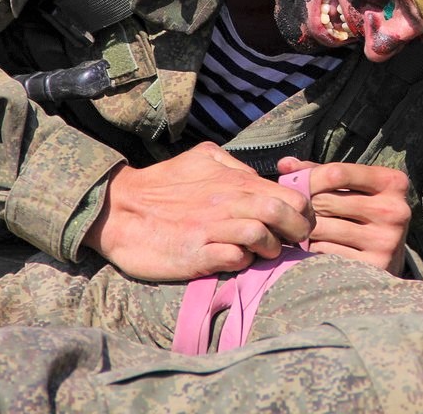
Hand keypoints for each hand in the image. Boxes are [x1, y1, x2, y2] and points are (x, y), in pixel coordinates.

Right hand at [83, 143, 312, 280]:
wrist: (119, 210)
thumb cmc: (164, 185)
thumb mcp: (202, 158)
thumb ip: (235, 166)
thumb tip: (261, 178)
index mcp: (234, 180)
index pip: (289, 194)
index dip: (303, 212)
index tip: (300, 224)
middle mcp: (227, 202)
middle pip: (284, 213)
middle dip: (298, 232)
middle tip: (293, 243)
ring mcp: (211, 228)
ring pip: (262, 235)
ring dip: (270, 249)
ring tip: (263, 253)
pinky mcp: (196, 254)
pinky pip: (234, 259)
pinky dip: (243, 262)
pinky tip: (236, 260)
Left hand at [277, 157, 410, 275]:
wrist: (392, 253)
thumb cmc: (364, 210)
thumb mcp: (353, 185)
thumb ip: (320, 171)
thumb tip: (285, 165)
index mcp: (392, 182)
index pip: (337, 173)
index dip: (309, 177)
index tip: (296, 184)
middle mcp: (394, 211)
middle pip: (326, 201)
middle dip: (305, 204)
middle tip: (293, 209)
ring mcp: (385, 241)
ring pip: (321, 228)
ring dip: (303, 227)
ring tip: (298, 226)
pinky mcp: (373, 266)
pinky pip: (324, 252)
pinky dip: (310, 249)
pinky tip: (309, 246)